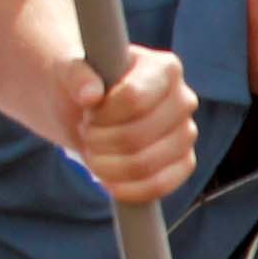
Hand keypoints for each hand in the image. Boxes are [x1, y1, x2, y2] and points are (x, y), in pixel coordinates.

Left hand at [68, 42, 196, 203]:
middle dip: (99, 140)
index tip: (88, 110)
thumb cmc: (86, 83)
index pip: (134, 98)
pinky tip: (108, 181)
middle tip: (86, 133)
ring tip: (93, 152)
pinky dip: (128, 190)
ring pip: (146, 164)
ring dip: (107, 166)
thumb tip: (90, 94)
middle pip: (138, 135)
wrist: (94, 108)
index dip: (103, 113)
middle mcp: (184, 100)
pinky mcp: (184, 163)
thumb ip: (76, 74)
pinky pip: (161, 186)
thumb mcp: (70, 70)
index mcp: (165, 68)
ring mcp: (187, 134)